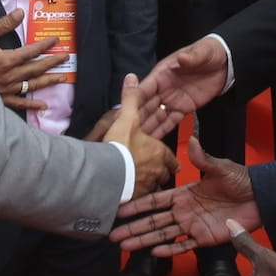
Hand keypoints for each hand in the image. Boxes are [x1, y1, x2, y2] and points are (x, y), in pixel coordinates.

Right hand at [0, 9, 60, 112]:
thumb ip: (3, 25)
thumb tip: (20, 12)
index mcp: (7, 60)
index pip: (32, 51)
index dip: (45, 45)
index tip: (56, 40)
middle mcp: (10, 76)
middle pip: (36, 68)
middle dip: (52, 62)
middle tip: (66, 58)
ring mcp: (6, 89)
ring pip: (32, 85)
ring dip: (48, 81)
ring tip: (62, 78)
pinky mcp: (1, 99)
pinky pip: (20, 103)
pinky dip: (32, 104)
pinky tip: (43, 105)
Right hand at [100, 74, 176, 192]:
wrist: (106, 175)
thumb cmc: (120, 146)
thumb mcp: (126, 119)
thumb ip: (131, 99)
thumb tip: (132, 77)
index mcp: (158, 152)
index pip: (169, 158)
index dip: (168, 158)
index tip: (169, 161)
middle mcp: (156, 171)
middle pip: (163, 173)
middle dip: (159, 172)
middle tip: (154, 171)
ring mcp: (146, 186)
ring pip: (152, 186)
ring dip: (148, 183)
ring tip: (141, 182)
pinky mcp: (134, 198)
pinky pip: (138, 196)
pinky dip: (136, 194)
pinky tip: (130, 194)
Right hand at [112, 135, 259, 255]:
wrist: (260, 197)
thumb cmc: (240, 180)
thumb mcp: (220, 167)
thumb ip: (203, 158)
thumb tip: (192, 140)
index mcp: (184, 193)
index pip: (155, 201)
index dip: (137, 205)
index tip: (119, 209)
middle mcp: (184, 211)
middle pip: (153, 221)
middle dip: (132, 228)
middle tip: (112, 235)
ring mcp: (193, 226)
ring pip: (163, 235)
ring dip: (144, 241)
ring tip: (124, 247)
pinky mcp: (205, 239)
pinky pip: (184, 246)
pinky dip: (170, 250)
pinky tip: (154, 253)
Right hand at [135, 37, 229, 140]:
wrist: (226, 63)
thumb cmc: (209, 52)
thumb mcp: (201, 52)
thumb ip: (191, 57)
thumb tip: (182, 58)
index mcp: (163, 73)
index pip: (145, 88)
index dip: (134, 99)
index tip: (124, 111)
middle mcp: (164, 87)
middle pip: (147, 105)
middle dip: (137, 119)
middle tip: (127, 134)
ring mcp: (173, 99)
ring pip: (156, 116)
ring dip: (148, 128)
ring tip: (137, 142)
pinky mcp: (184, 108)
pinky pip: (171, 121)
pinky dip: (163, 131)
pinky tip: (154, 141)